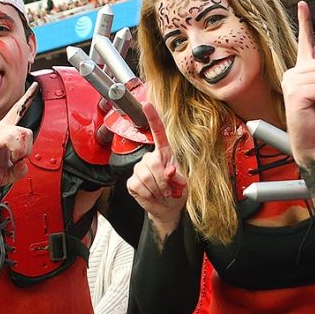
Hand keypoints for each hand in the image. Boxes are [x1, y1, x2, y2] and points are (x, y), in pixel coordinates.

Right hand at [0, 84, 37, 191]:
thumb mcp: (8, 174)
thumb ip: (20, 169)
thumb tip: (24, 163)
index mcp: (4, 133)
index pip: (17, 111)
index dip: (27, 99)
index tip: (35, 86)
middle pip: (27, 131)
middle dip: (27, 150)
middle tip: (16, 160)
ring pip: (22, 134)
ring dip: (21, 152)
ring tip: (11, 159)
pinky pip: (13, 138)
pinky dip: (16, 151)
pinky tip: (10, 157)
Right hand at [126, 102, 187, 236]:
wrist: (168, 209)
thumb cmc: (177, 193)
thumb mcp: (183, 185)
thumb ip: (178, 178)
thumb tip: (169, 171)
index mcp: (165, 154)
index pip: (158, 133)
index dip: (153, 118)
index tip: (147, 104)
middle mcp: (150, 158)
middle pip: (152, 163)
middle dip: (162, 180)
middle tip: (168, 191)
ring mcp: (139, 169)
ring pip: (145, 176)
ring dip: (156, 189)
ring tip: (161, 193)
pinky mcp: (131, 181)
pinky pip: (138, 186)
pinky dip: (148, 195)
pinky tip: (151, 196)